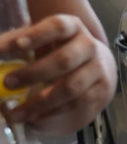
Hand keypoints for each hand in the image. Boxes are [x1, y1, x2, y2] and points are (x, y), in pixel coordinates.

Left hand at [0, 14, 114, 136]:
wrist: (96, 65)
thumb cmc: (60, 50)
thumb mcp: (40, 40)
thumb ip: (16, 43)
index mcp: (73, 27)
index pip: (58, 27)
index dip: (38, 35)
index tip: (17, 46)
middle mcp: (90, 46)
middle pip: (64, 60)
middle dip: (33, 74)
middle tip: (8, 83)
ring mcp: (98, 70)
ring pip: (70, 87)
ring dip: (40, 102)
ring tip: (16, 112)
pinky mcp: (101, 91)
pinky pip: (76, 104)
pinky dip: (52, 112)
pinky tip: (34, 117)